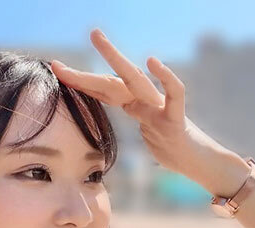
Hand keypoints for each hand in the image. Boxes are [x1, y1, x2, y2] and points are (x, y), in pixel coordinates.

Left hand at [50, 28, 250, 197]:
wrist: (197, 163)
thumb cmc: (172, 148)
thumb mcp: (146, 134)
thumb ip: (136, 119)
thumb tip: (122, 119)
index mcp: (135, 105)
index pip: (103, 90)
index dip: (80, 81)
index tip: (57, 69)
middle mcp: (145, 101)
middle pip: (113, 79)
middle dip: (90, 64)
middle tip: (73, 44)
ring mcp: (159, 108)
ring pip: (135, 79)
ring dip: (115, 58)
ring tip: (98, 39)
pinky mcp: (176, 118)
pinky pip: (174, 93)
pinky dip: (166, 77)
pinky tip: (153, 61)